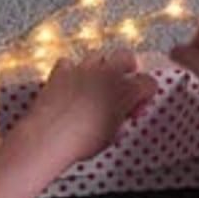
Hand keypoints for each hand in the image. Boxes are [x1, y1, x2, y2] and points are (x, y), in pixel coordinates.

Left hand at [25, 47, 157, 163]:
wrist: (50, 137)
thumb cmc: (83, 142)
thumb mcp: (111, 136)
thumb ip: (120, 121)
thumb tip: (120, 119)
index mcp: (125, 90)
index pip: (148, 82)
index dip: (145, 95)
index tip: (136, 108)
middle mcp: (107, 74)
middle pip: (126, 55)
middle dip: (127, 67)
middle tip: (122, 83)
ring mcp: (83, 69)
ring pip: (98, 56)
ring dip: (99, 68)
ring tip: (94, 86)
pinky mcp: (61, 71)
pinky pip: (68, 63)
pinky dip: (70, 71)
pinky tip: (69, 84)